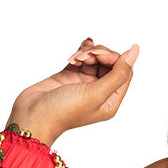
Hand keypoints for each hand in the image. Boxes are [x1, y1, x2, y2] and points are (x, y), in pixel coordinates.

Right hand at [7, 37, 138, 143]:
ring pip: (96, 58)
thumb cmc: (64, 111)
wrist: (33, 115)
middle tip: (86, 58)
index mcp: (111, 101)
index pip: (124, 72)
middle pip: (111, 63)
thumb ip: (118, 73)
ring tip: (76, 59)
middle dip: (100, 54)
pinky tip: (73, 57)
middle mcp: (100, 92)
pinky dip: (79, 53)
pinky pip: (82, 57)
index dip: (115, 59)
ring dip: (87, 53)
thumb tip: (134, 52)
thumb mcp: (97, 93)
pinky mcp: (70, 75)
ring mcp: (85, 83)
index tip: (100, 57)